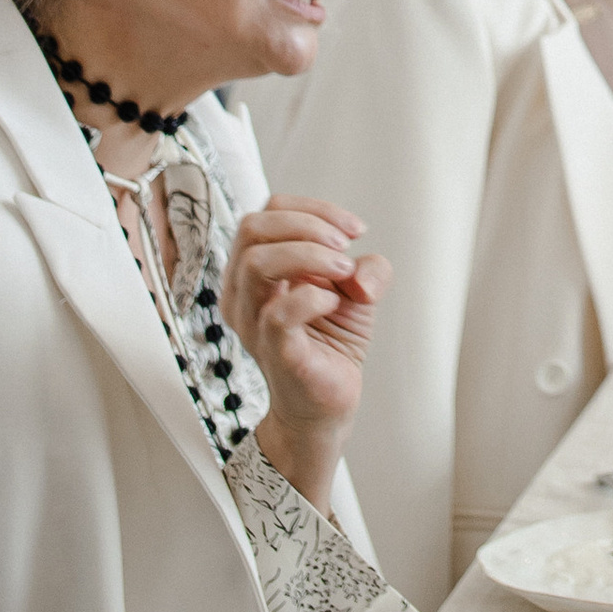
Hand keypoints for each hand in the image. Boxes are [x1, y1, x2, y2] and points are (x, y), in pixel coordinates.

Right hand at [224, 193, 389, 513]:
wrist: (329, 401)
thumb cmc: (334, 340)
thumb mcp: (360, 289)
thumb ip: (368, 266)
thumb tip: (358, 270)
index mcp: (257, 269)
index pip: (268, 213)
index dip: (312, 210)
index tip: (353, 230)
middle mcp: (243, 292)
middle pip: (252, 227)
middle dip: (307, 225)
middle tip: (345, 247)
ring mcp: (252, 322)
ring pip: (257, 262)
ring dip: (310, 254)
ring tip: (344, 271)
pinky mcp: (272, 351)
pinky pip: (279, 313)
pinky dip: (314, 297)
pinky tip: (333, 304)